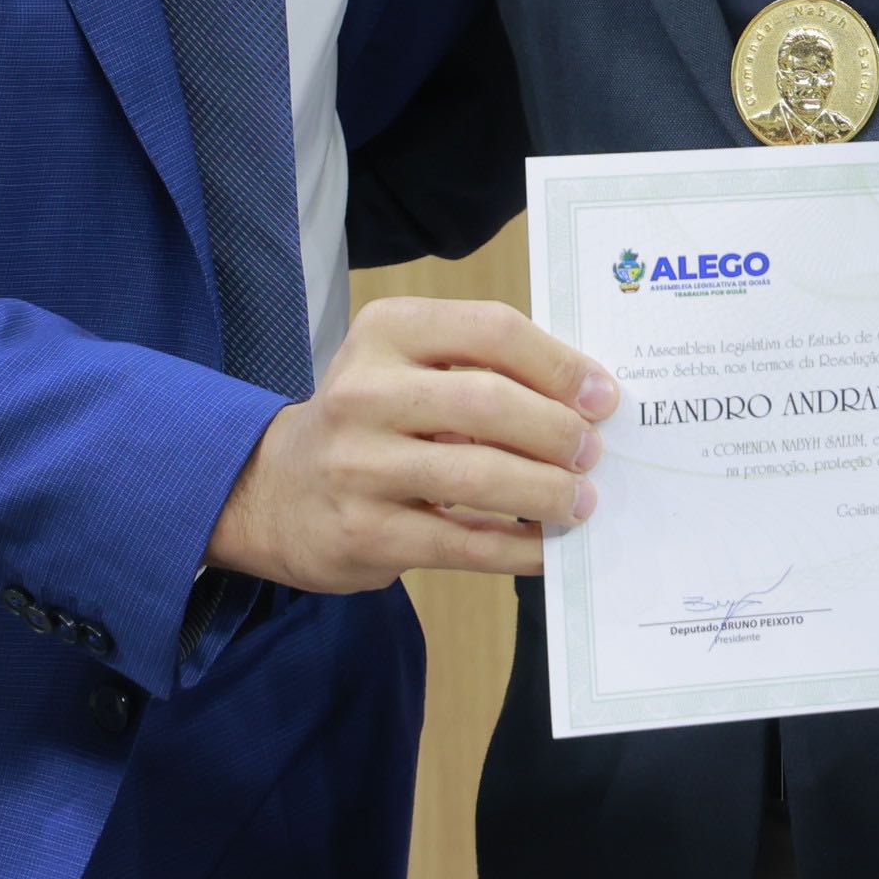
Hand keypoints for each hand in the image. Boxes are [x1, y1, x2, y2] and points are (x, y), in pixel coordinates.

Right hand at [206, 296, 616, 592]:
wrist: (275, 492)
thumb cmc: (369, 420)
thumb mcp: (407, 366)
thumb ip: (482, 368)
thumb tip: (586, 400)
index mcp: (387, 331)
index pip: (492, 330)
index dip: (560, 365)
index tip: (603, 397)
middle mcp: (364, 392)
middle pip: (489, 403)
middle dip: (558, 432)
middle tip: (593, 454)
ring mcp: (359, 465)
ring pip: (479, 477)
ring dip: (546, 493)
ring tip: (579, 502)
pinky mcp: (365, 533)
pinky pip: (463, 543)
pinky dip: (518, 548)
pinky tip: (546, 546)